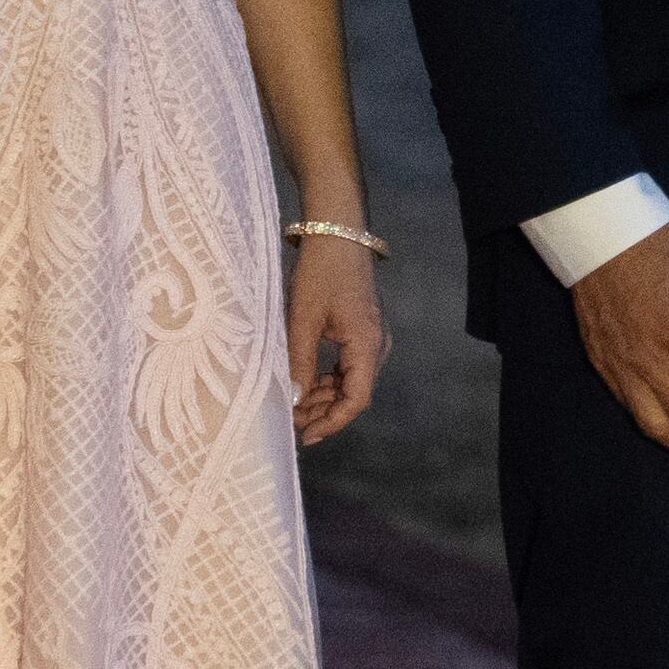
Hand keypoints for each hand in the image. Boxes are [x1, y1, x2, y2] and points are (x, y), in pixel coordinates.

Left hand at [285, 226, 389, 447]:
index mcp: (367, 345)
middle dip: (323, 412)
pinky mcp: (363, 330)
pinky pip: (349, 365)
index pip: (356, 400)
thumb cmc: (320, 273)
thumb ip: (300, 363)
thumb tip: (295, 402)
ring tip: (294, 406)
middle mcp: (377, 345)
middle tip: (291, 423)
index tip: (306, 436)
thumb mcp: (302, 320)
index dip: (332, 422)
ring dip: (324, 396)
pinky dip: (329, 379)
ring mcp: (372, 337)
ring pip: (351, 381)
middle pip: (355, 393)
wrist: (337, 233)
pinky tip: (306, 383)